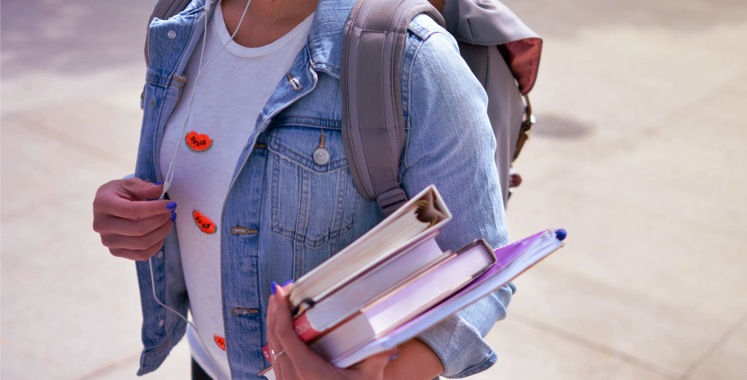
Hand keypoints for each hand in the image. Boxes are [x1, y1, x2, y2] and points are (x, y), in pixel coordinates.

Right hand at [92, 178, 175, 260]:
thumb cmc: (120, 193)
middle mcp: (101, 225)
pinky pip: (141, 255)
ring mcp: (108, 241)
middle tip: (172, 212)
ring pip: (142, 244)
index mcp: (102, 204)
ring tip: (169, 221)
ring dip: (161, 232)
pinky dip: (156, 245)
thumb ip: (145, 187)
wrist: (108, 207)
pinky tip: (161, 233)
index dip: (155, 208)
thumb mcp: (130, 184)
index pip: (132, 210)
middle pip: (138, 229)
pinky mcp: (115, 252)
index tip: (171, 204)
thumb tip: (161, 189)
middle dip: (161, 220)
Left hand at [266, 283, 396, 379]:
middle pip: (273, 338)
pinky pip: (277, 360)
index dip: (280, 311)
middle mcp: (291, 378)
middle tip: (279, 292)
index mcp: (307, 372)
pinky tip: (285, 333)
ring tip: (280, 307)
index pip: (284, 335)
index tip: (280, 292)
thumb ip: (376, 358)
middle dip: (274, 312)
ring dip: (274, 326)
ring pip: (273, 349)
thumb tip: (390, 339)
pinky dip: (278, 342)